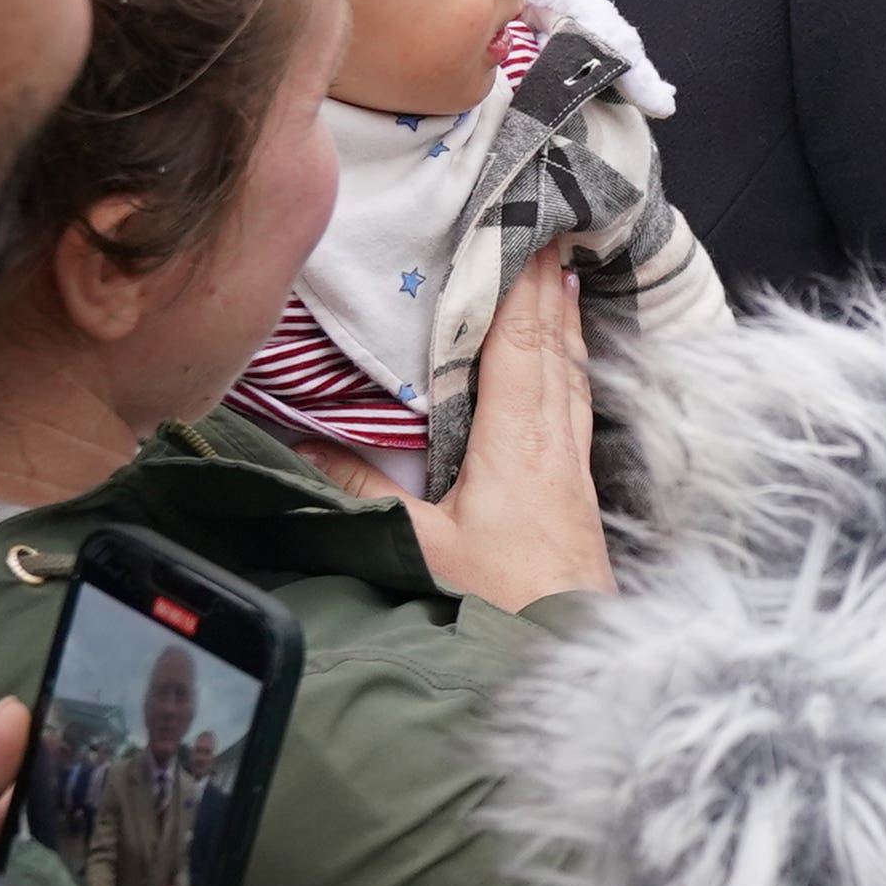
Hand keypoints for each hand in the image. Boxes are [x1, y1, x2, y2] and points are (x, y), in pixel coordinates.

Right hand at [313, 250, 613, 606]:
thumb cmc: (501, 607)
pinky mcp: (579, 493)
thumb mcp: (420, 551)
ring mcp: (574, 467)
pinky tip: (569, 365)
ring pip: (571, 373)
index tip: (523, 226)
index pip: (521, 341)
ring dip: (563, 320)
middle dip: (545, 281)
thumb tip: (306, 446)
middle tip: (544, 225)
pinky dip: (571, 367)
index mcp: (520, 443)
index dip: (520, 282)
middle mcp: (556, 444)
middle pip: (553, 344)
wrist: (576, 660)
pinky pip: (576, 406)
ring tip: (559, 273)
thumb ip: (362, 496)